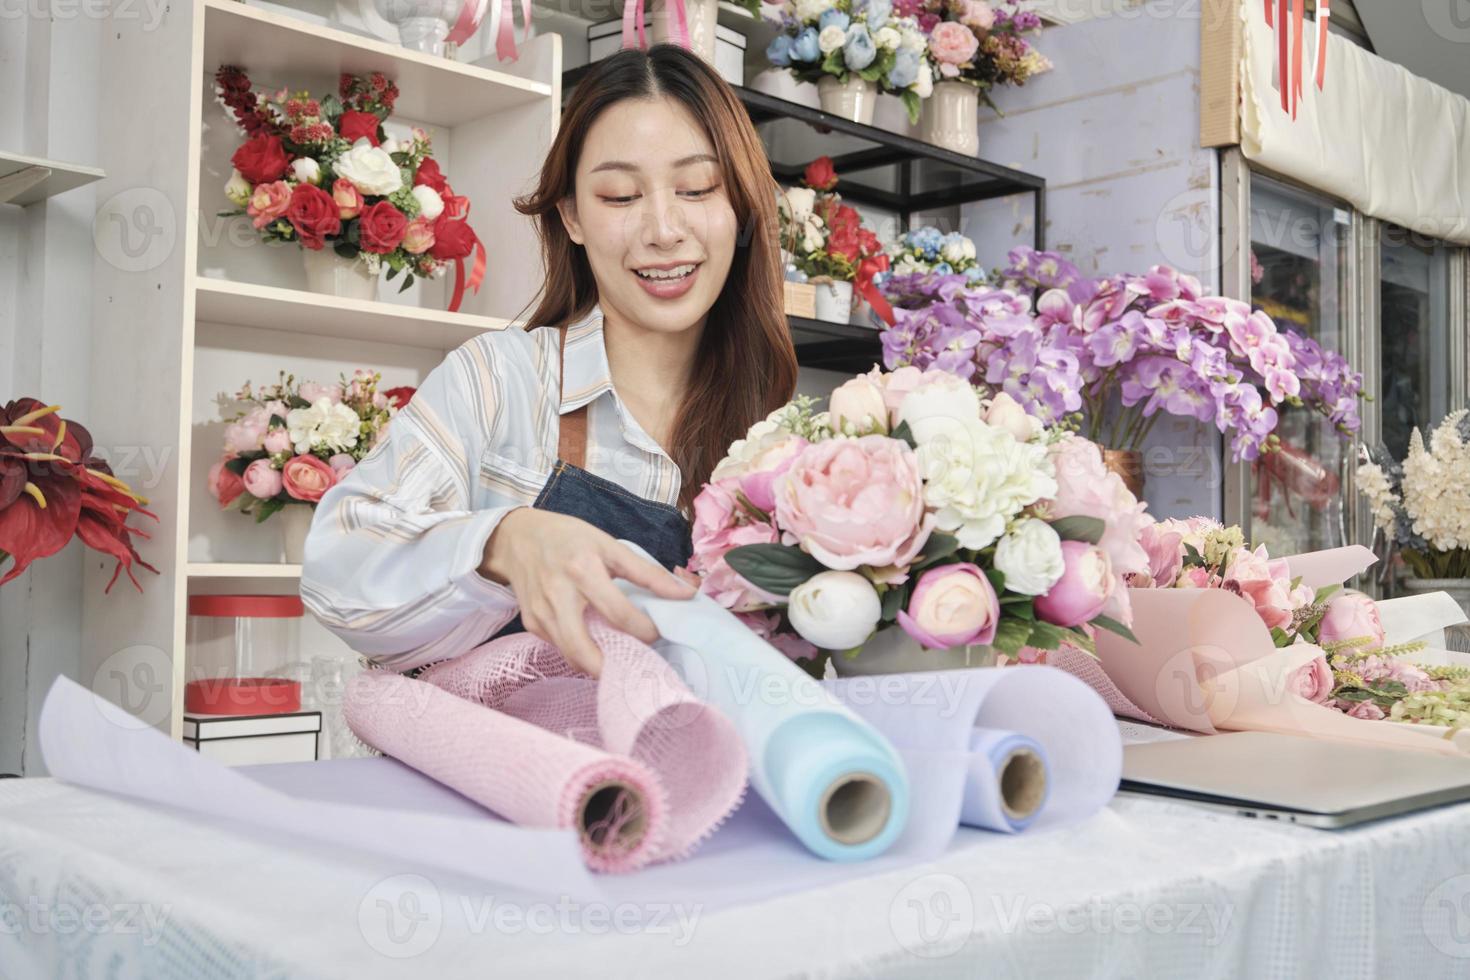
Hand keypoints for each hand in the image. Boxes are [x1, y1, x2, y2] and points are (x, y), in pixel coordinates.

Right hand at [478, 508, 695, 675]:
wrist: (517, 537)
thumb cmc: (569, 538)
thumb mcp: (609, 544)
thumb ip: (648, 572)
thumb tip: (686, 593)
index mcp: (583, 570)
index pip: (620, 614)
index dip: (645, 631)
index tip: (656, 633)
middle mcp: (558, 595)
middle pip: (586, 651)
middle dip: (615, 667)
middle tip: (635, 661)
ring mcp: (540, 613)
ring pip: (572, 656)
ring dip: (597, 664)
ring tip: (618, 654)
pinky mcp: (530, 624)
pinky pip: (560, 648)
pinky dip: (580, 651)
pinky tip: (593, 640)